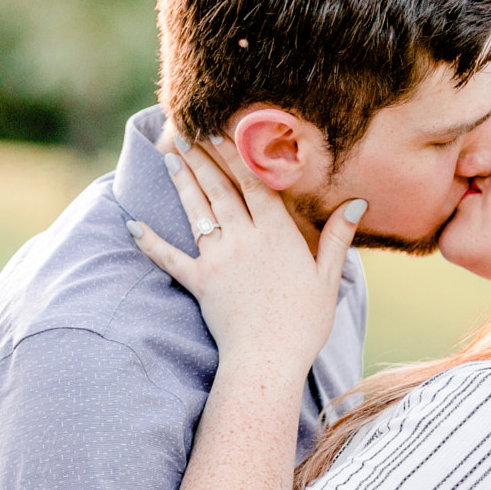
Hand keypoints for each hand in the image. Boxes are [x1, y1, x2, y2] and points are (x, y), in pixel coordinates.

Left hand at [128, 141, 359, 377]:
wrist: (268, 359)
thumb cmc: (304, 322)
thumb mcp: (328, 278)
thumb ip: (337, 236)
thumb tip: (357, 202)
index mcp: (277, 235)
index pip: (253, 183)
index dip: (236, 154)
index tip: (221, 130)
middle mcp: (243, 239)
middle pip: (219, 190)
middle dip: (202, 158)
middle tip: (186, 132)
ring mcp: (217, 259)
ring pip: (196, 212)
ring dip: (181, 182)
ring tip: (169, 157)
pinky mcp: (199, 282)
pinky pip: (170, 257)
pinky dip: (150, 242)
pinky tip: (133, 225)